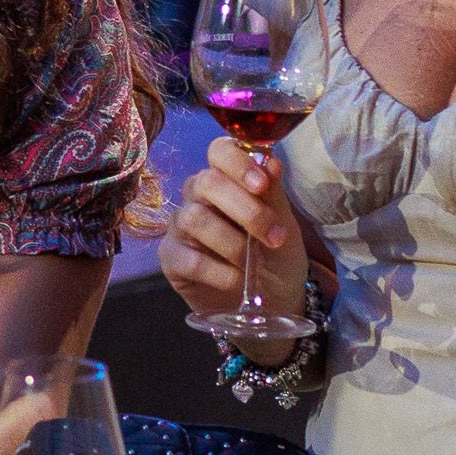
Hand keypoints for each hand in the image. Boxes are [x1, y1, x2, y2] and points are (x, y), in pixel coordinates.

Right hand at [156, 137, 315, 316]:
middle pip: (206, 182)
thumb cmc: (276, 258)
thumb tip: (271, 162)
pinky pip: (187, 258)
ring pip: (194, 218)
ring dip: (232, 244)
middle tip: (274, 237)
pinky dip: (217, 272)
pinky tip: (235, 280)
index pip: (219, 151)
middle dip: (244, 209)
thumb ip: (274, 196)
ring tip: (252, 264)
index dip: (238, 163)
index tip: (262, 185)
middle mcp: (198, 197)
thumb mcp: (285, 227)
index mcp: (226, 180)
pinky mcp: (171, 258)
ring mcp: (180, 227)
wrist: (271, 302)